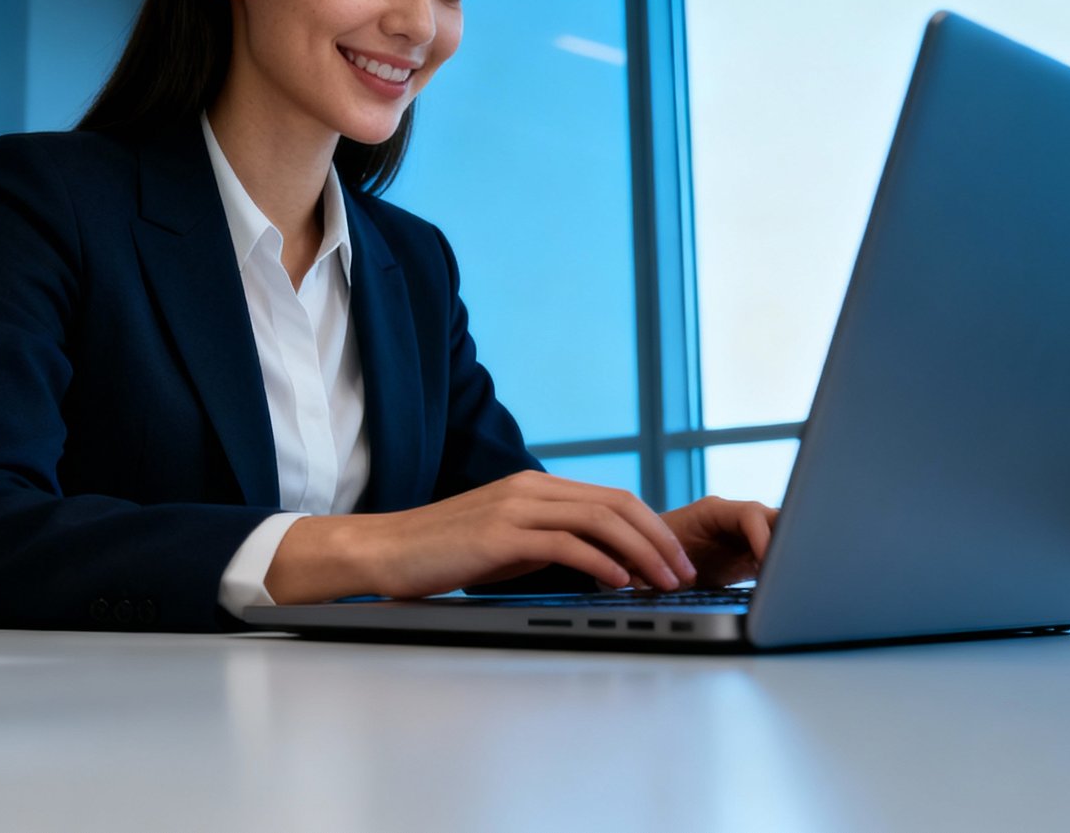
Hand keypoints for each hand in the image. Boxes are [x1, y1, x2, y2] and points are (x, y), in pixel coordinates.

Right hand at [266, 471, 699, 604]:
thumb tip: (601, 563)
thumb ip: (548, 542)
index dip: (651, 527)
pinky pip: (566, 543)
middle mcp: (529, 489)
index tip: (673, 559)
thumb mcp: (506, 543)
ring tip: (662, 581)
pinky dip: (600, 562)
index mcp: (533, 488)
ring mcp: (514, 508)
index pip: (611, 498)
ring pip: (599, 519)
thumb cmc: (441, 554)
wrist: (384, 551)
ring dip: (640, 552)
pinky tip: (617, 581)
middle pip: (616, 503)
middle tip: (684, 571)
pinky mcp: (499, 534)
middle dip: (659, 538)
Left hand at [660, 496, 777, 586]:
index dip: (764, 536)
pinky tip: (780, 584)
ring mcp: (744, 534)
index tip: (769, 562)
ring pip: (778, 535)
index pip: (751, 515)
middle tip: (787, 572)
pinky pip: (773, 554)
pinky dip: (779, 567)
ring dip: (785, 555)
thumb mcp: (669, 559)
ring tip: (786, 579)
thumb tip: (709, 575)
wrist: (647, 561)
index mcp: (713, 510)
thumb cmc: (651, 555)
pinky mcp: (749, 553)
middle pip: (774, 520)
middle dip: (785, 542)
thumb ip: (689, 562)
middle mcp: (733, 517)